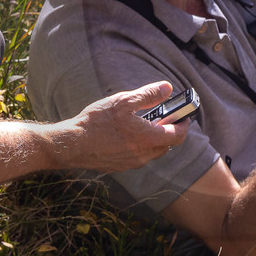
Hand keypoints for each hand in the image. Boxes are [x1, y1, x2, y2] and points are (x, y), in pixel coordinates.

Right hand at [60, 82, 190, 173]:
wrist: (72, 144)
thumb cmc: (97, 122)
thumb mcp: (123, 101)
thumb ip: (148, 95)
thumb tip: (167, 88)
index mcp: (148, 139)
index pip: (178, 136)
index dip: (183, 124)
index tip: (183, 116)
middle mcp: (143, 155)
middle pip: (166, 145)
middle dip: (168, 130)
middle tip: (162, 116)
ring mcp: (131, 163)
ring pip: (152, 151)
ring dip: (153, 138)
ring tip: (141, 122)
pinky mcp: (120, 166)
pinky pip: (138, 156)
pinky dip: (139, 145)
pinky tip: (125, 133)